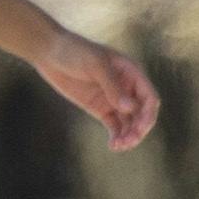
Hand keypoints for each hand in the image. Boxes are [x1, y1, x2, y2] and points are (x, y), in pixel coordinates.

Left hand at [33, 28, 159, 151]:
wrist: (50, 52)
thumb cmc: (75, 51)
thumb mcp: (95, 65)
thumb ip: (112, 86)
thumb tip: (129, 108)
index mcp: (131, 73)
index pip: (149, 97)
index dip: (147, 114)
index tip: (139, 127)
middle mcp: (127, 87)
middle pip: (141, 113)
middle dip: (138, 128)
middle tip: (128, 141)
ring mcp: (113, 99)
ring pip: (129, 122)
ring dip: (128, 135)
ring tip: (119, 146)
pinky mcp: (100, 108)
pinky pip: (114, 125)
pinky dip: (116, 136)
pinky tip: (113, 146)